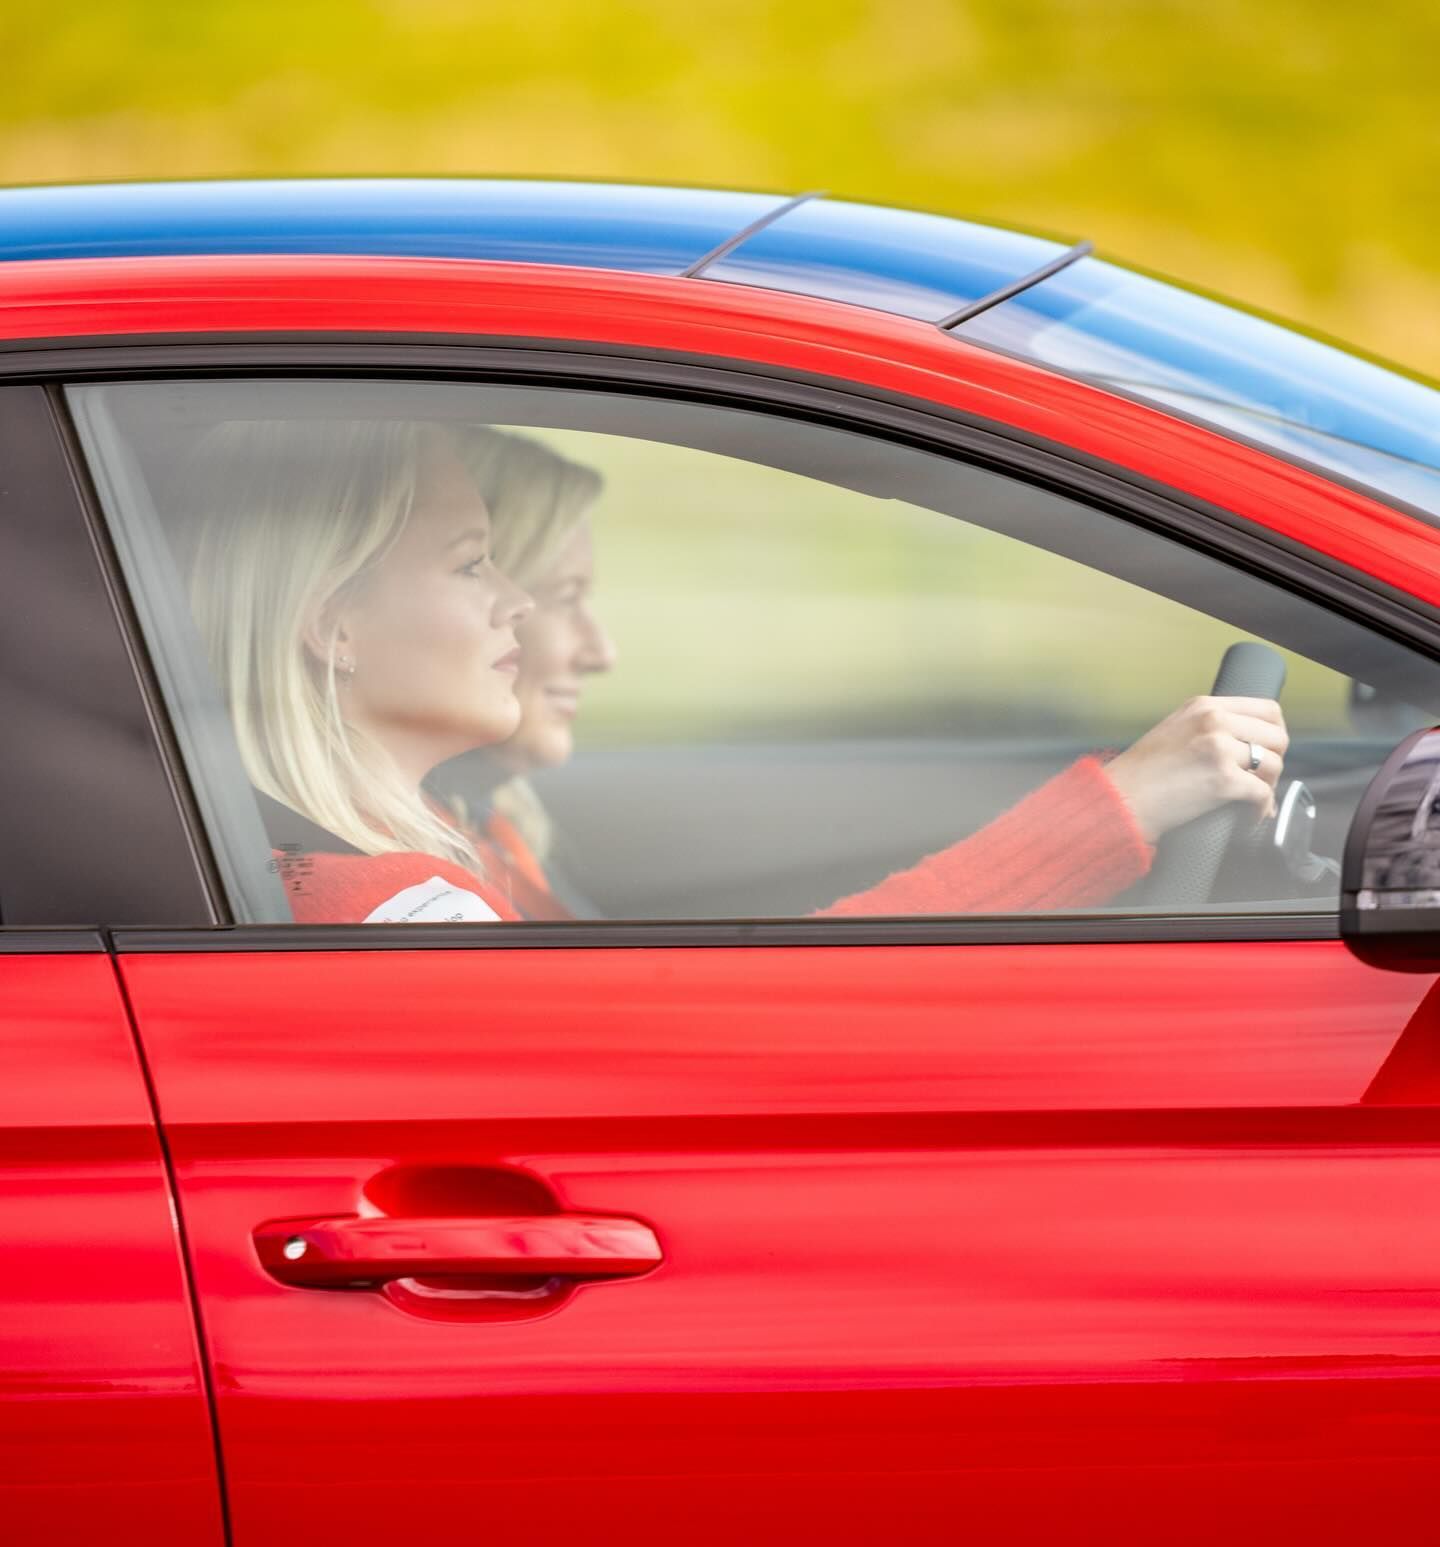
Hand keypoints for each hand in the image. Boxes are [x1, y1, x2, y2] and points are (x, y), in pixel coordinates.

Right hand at [1104, 696, 1288, 843]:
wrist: (1118, 800)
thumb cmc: (1139, 774)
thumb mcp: (1173, 731)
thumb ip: (1206, 727)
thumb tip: (1243, 743)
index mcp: (1203, 706)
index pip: (1266, 709)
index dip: (1274, 733)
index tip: (1269, 750)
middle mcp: (1213, 721)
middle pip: (1277, 736)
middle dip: (1275, 761)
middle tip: (1262, 780)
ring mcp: (1219, 748)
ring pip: (1274, 765)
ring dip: (1269, 787)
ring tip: (1254, 801)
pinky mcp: (1223, 780)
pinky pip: (1263, 794)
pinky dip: (1261, 809)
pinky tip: (1249, 816)